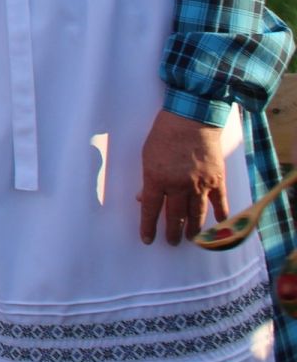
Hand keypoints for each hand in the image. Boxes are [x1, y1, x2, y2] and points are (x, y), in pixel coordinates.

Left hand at [138, 108, 228, 244]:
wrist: (191, 119)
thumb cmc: (164, 134)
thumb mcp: (146, 155)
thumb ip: (146, 178)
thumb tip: (142, 197)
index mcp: (157, 178)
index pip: (150, 209)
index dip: (148, 226)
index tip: (147, 239)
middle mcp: (178, 186)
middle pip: (174, 216)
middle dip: (172, 232)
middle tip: (172, 242)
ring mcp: (200, 184)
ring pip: (196, 214)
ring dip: (193, 229)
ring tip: (190, 238)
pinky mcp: (217, 180)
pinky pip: (219, 203)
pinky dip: (220, 215)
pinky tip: (218, 224)